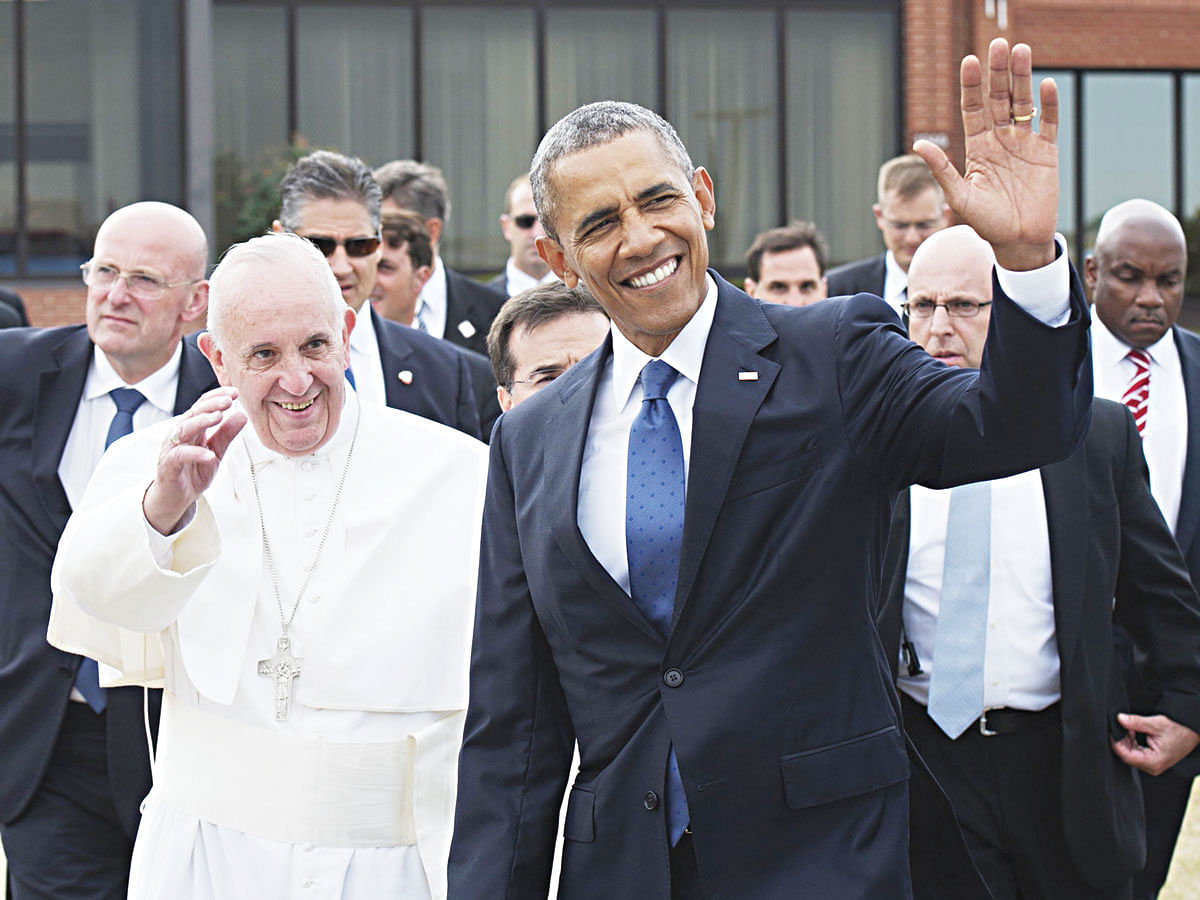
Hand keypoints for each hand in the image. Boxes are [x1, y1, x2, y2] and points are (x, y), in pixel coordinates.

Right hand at [143, 387, 246, 534]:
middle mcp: (180, 434)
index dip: (217, 397)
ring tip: (218, 417)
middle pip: (193, 413)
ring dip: (201, 422)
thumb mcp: (216, 451)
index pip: (202, 406)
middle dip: (211, 405)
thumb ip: (227, 434)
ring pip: (184, 430)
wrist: (176, 497)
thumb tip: (243, 415)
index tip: (235, 392)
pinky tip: (209, 454)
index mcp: (192, 428)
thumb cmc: (194, 471)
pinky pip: (180, 456)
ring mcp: (172, 448)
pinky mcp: (168, 465)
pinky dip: (195, 454)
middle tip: (227, 401)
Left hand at [913, 38, 1058, 270]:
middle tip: (998, 44)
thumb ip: (942, 170)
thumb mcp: (960, 197)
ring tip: (1020, 51)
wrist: (1019, 241)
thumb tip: (918, 144)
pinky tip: (1045, 85)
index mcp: (977, 148)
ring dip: (1022, 78)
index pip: (972, 109)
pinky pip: (1048, 123)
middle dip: (997, 73)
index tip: (969, 61)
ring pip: (1023, 104)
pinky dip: (1048, 105)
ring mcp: (1024, 144)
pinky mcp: (1047, 153)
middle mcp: (1000, 140)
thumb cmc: (986, 223)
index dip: (971, 85)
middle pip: (998, 99)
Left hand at [1111, 713, 1199, 775]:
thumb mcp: (1156, 723)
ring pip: (1130, 754)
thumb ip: (1135, 722)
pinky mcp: (1153, 759)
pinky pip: (1136, 752)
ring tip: (1128, 728)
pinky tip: (1132, 733)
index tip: (1110, 731)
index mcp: (1153, 762)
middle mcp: (1152, 766)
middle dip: (1121, 741)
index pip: (1126, 756)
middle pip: (1127, 756)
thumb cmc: (1180, 730)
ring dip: (1126, 741)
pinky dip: (1132, 742)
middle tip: (1118, 727)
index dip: (1116, 743)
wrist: (1194, 731)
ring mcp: (1153, 764)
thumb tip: (1119, 719)